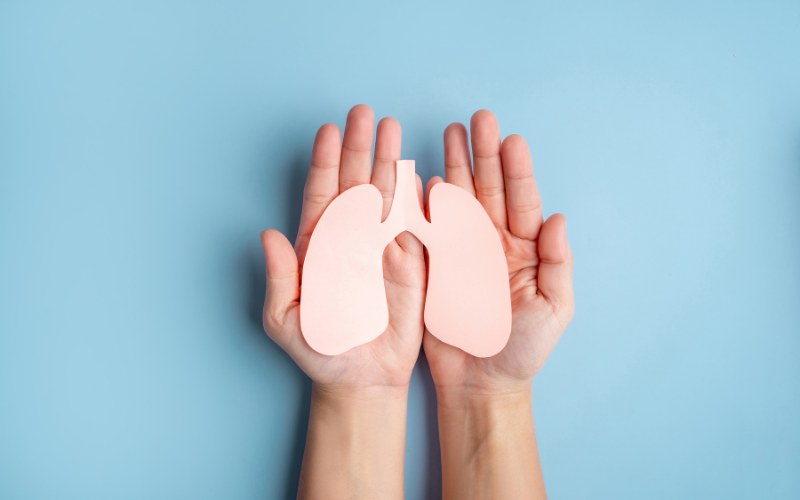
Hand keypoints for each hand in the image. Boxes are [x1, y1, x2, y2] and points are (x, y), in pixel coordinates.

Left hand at [261, 104, 425, 395]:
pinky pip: (416, 226)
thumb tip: (267, 235)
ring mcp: (383, 248)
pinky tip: (419, 173)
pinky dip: (418, 200)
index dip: (325, 162)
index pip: (322, 194)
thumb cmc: (320, 350)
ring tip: (394, 130)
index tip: (328, 130)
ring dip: (389, 162)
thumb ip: (281, 278)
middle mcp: (350, 239)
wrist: (363, 379)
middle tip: (364, 114)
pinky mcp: (411, 264)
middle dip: (359, 147)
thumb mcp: (287, 319)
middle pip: (355, 183)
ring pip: (386, 196)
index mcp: (318, 246)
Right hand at [423, 110, 573, 499]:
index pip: (521, 201)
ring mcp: (462, 251)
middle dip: (482, 154)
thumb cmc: (523, 350)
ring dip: (454, 167)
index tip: (511, 139)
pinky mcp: (434, 265)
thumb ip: (558, 264)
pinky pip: (429, 228)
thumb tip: (558, 218)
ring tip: (450, 132)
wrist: (481, 382)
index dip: (516, 170)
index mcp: (524, 250)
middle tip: (478, 119)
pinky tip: (422, 176)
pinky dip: (424, 203)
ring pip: (458, 200)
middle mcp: (493, 243)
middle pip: (488, 189)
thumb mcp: (553, 310)